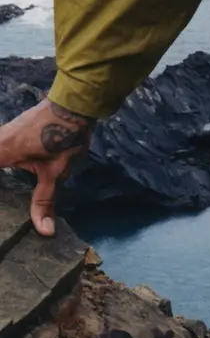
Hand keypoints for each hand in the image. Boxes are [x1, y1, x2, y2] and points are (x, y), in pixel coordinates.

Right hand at [0, 99, 94, 236]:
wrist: (75, 106)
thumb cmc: (64, 139)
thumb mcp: (55, 174)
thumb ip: (44, 201)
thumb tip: (44, 231)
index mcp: (1, 151)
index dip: (0, 195)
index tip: (1, 211)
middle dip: (1, 183)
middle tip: (3, 210)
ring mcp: (2, 133)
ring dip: (1, 163)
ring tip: (8, 193)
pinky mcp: (9, 130)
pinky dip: (2, 157)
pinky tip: (8, 167)